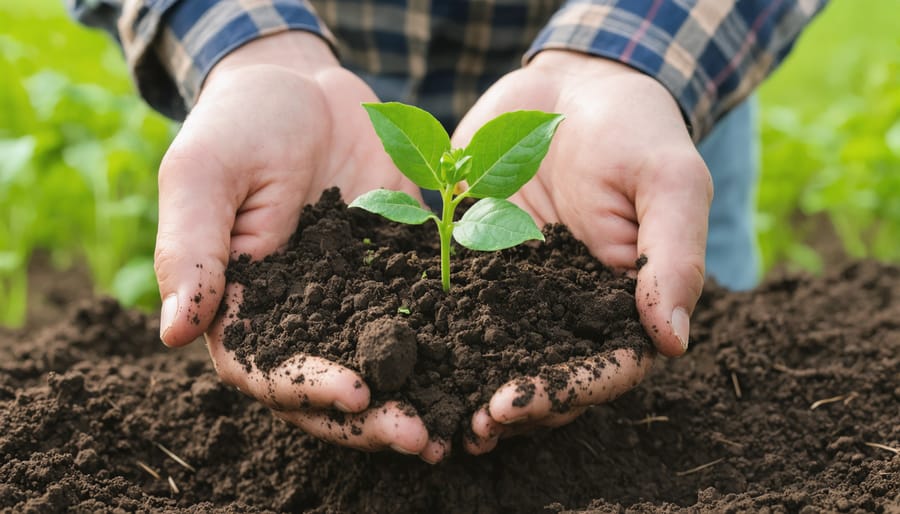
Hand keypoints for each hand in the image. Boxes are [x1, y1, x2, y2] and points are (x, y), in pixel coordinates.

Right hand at [153, 32, 444, 461]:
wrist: (307, 86)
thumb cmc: (241, 123)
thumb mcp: (204, 172)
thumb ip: (191, 248)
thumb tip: (171, 334)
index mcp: (243, 305)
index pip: (267, 369)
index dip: (307, 390)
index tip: (355, 393)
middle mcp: (298, 315)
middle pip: (328, 386)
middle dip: (371, 417)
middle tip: (419, 435)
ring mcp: (351, 299)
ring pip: (380, 366)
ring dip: (412, 398)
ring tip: (452, 426)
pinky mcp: (395, 275)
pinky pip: (421, 318)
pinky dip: (447, 346)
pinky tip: (480, 365)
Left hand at [454, 51, 711, 452]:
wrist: (570, 88)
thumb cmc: (634, 129)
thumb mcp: (667, 180)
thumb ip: (672, 255)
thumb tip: (674, 339)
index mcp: (625, 304)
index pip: (604, 368)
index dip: (566, 393)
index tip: (518, 404)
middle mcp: (571, 311)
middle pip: (546, 375)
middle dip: (509, 406)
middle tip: (468, 427)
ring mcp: (520, 292)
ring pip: (496, 353)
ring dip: (467, 385)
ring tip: (430, 411)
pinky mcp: (477, 266)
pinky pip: (453, 304)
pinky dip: (432, 330)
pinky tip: (401, 349)